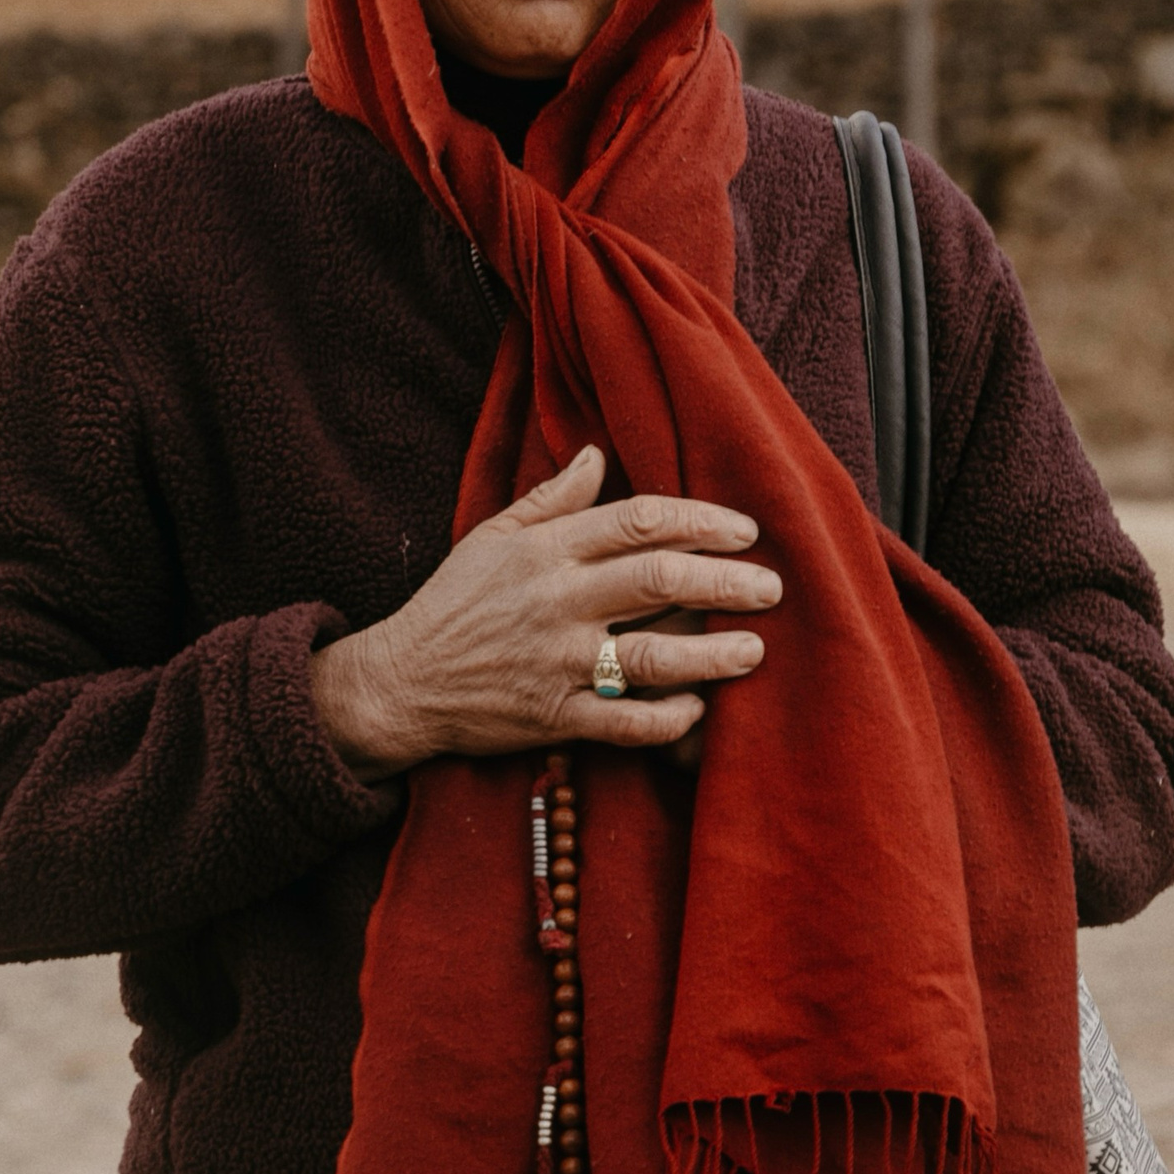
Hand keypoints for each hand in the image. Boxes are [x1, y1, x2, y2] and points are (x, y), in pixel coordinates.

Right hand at [311, 446, 778, 780]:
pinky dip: (668, 717)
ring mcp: (559, 662)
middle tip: (772, 586)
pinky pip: (625, 720)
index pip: (639, 520)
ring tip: (755, 649)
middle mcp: (559, 602)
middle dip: (725, 580)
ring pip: (651, 654)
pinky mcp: (555, 716)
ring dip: (712, 653)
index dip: (701, 519)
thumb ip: (552, 499)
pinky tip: (699, 708)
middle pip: (658, 580)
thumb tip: (596, 453)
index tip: (745, 530)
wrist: (401, 682)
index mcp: (547, 551)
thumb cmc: (453, 603)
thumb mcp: (491, 535)